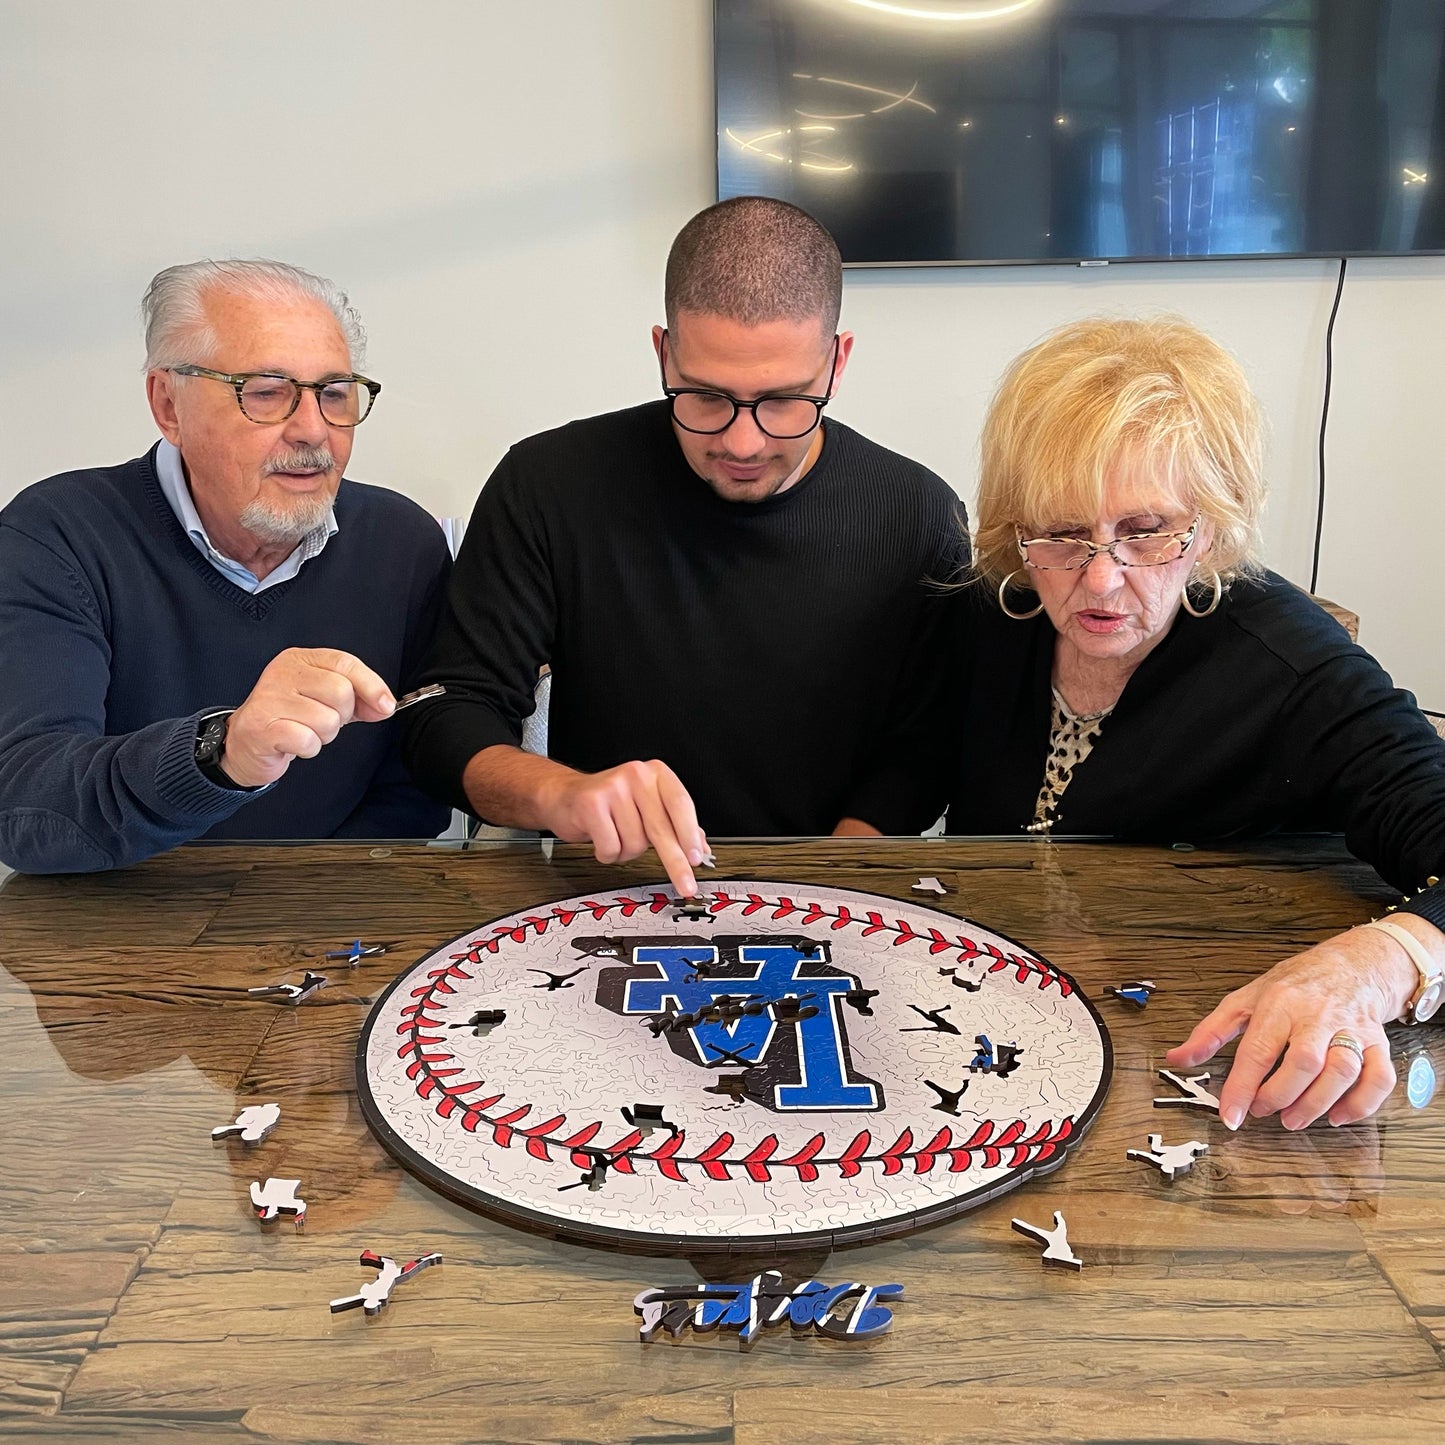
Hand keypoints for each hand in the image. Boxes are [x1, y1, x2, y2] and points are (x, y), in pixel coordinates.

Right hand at [221, 648, 395, 787]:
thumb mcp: (325, 700)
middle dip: (342, 715)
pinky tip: (293, 743)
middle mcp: (282, 673)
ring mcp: (269, 699)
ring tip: (304, 731)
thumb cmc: (289, 718)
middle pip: (341, 691)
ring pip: (327, 720)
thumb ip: (358, 699)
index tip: (386, 705)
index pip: (345, 663)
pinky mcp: (262, 726)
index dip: (371, 685)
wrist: (245, 743)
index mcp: (299, 660)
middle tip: (322, 720)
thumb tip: (384, 705)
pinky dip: (308, 748)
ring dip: (324, 735)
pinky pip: (308, 740)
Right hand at [537, 759, 709, 897]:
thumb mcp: (647, 805)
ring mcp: (613, 788)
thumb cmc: (609, 803)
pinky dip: (608, 853)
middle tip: (686, 885)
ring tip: (616, 835)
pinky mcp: (591, 804)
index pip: (681, 804)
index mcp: (656, 773)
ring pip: (635, 843)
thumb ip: (675, 824)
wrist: (564, 796)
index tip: (697, 859)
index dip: (690, 834)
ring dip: (627, 850)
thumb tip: (701, 848)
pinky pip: (611, 847)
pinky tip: (601, 838)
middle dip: (675, 862)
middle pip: (662, 828)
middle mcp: (636, 775)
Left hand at [1166, 925, 1421, 1129]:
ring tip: (1295, 1118)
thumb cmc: (1294, 985)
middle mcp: (1317, 1017)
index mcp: (1279, 1004)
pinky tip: (1338, 1115)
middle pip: (1304, 1061)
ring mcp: (1351, 1029)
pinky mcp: (1378, 1043)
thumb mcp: (1245, 999)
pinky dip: (1362, 1104)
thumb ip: (1211, 1031)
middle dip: (1281, 1095)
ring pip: (1343, 1070)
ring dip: (1318, 1102)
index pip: (1257, 1050)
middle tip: (1265, 1112)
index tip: (1231, 1115)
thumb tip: (1177, 1058)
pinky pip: (1379, 1079)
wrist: (1351, 965)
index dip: (1242, 1087)